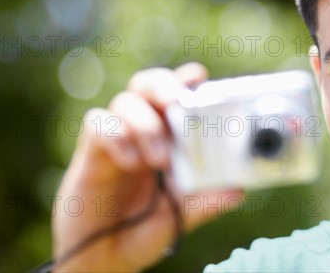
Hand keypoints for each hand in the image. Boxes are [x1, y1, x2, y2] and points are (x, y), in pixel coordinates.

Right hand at [51, 62, 242, 271]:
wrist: (106, 258)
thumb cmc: (145, 229)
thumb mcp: (182, 217)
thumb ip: (206, 202)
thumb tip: (237, 190)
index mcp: (169, 138)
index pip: (176, 96)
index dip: (186, 81)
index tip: (198, 76)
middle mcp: (142, 131)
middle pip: (148, 85)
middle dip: (163, 85)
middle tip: (176, 101)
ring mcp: (116, 139)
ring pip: (124, 101)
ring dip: (145, 124)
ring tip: (159, 159)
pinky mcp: (91, 152)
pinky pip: (97, 123)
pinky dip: (115, 135)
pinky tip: (130, 162)